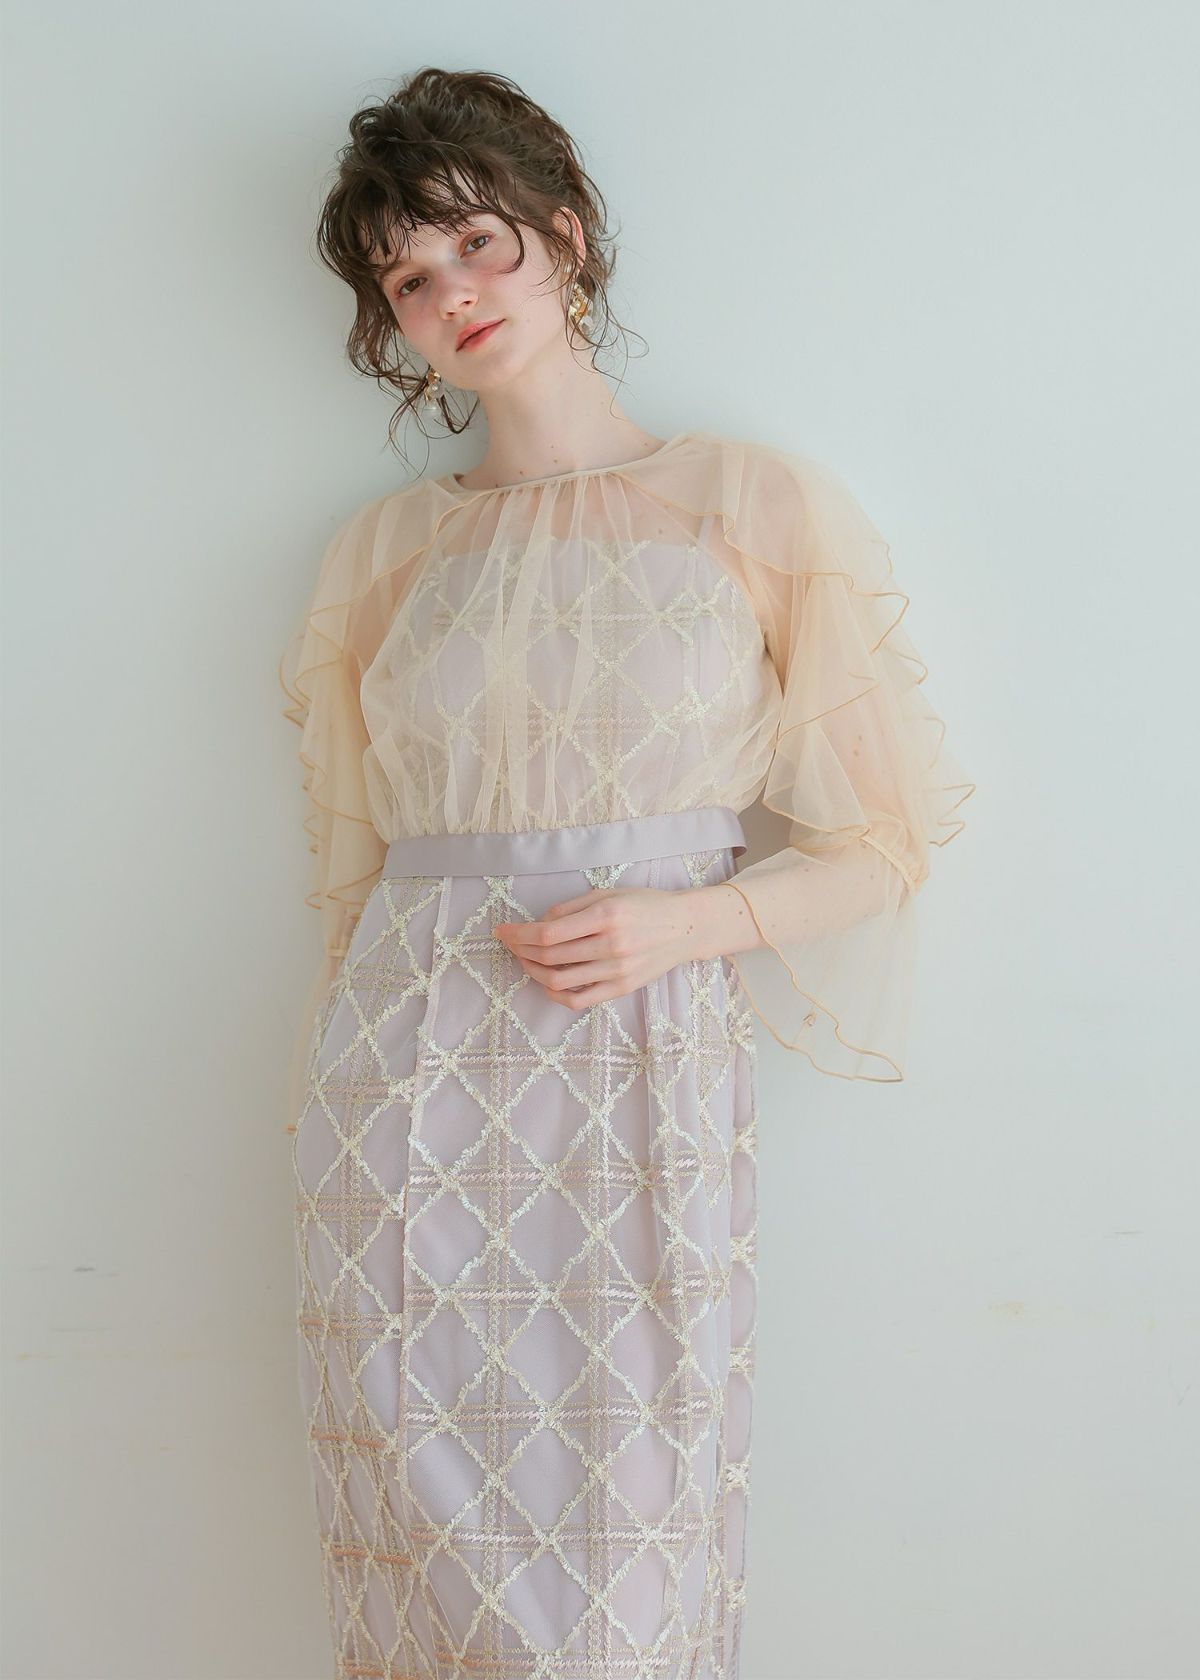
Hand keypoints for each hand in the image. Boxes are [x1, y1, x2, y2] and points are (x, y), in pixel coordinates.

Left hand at [494, 885, 736, 1009]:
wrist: (684, 928)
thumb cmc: (644, 905)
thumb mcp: (608, 893)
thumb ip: (571, 908)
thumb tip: (538, 924)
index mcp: (605, 916)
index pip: (548, 933)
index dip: (518, 934)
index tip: (503, 931)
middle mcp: (610, 945)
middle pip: (549, 957)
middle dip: (520, 950)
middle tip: (511, 944)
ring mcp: (616, 971)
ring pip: (558, 980)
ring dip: (533, 971)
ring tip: (526, 960)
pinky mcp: (621, 988)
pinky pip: (578, 1000)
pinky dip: (555, 993)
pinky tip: (547, 982)